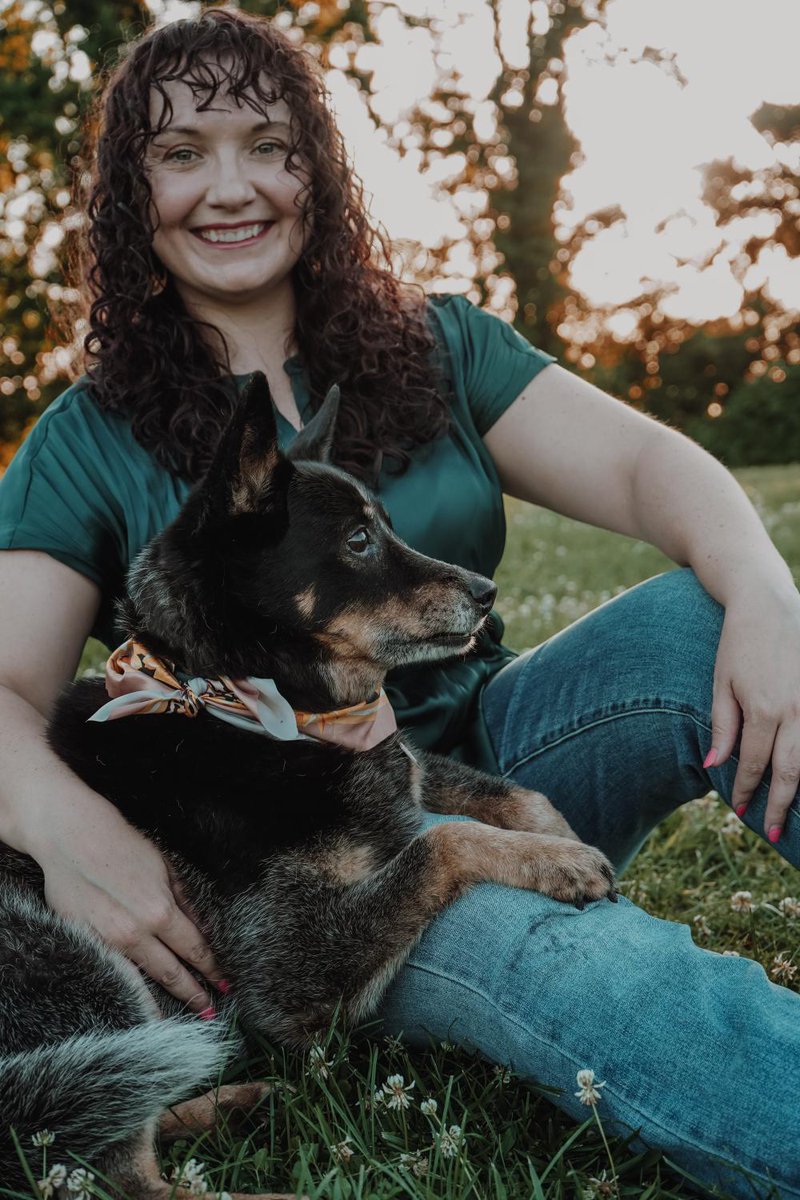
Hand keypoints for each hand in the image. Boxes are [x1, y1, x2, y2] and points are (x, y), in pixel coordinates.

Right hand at [29, 795, 221, 1012]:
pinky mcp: (83, 943)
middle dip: (194, 994)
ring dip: (162, 1001)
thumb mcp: (164, 868)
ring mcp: (107, 942)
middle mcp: (135, 932)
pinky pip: (112, 973)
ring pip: (141, 980)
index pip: (194, 950)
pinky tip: (137, 1003)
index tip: (224, 984)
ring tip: (176, 1017)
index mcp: (160, 911)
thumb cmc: (121, 846)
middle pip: (171, 973)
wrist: (71, 838)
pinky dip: (128, 990)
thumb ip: (184, 902)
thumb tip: (201, 929)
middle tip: (210, 1010)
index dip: (212, 969)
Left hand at [708, 582, 799, 840]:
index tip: (742, 812)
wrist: (767, 601)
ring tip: (793, 812)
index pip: (756, 765)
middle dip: (780, 804)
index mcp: (764, 711)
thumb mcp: (721, 683)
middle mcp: (796, 711)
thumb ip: (723, 726)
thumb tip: (715, 766)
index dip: (749, 791)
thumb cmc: (738, 642)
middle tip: (772, 832)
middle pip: (791, 771)